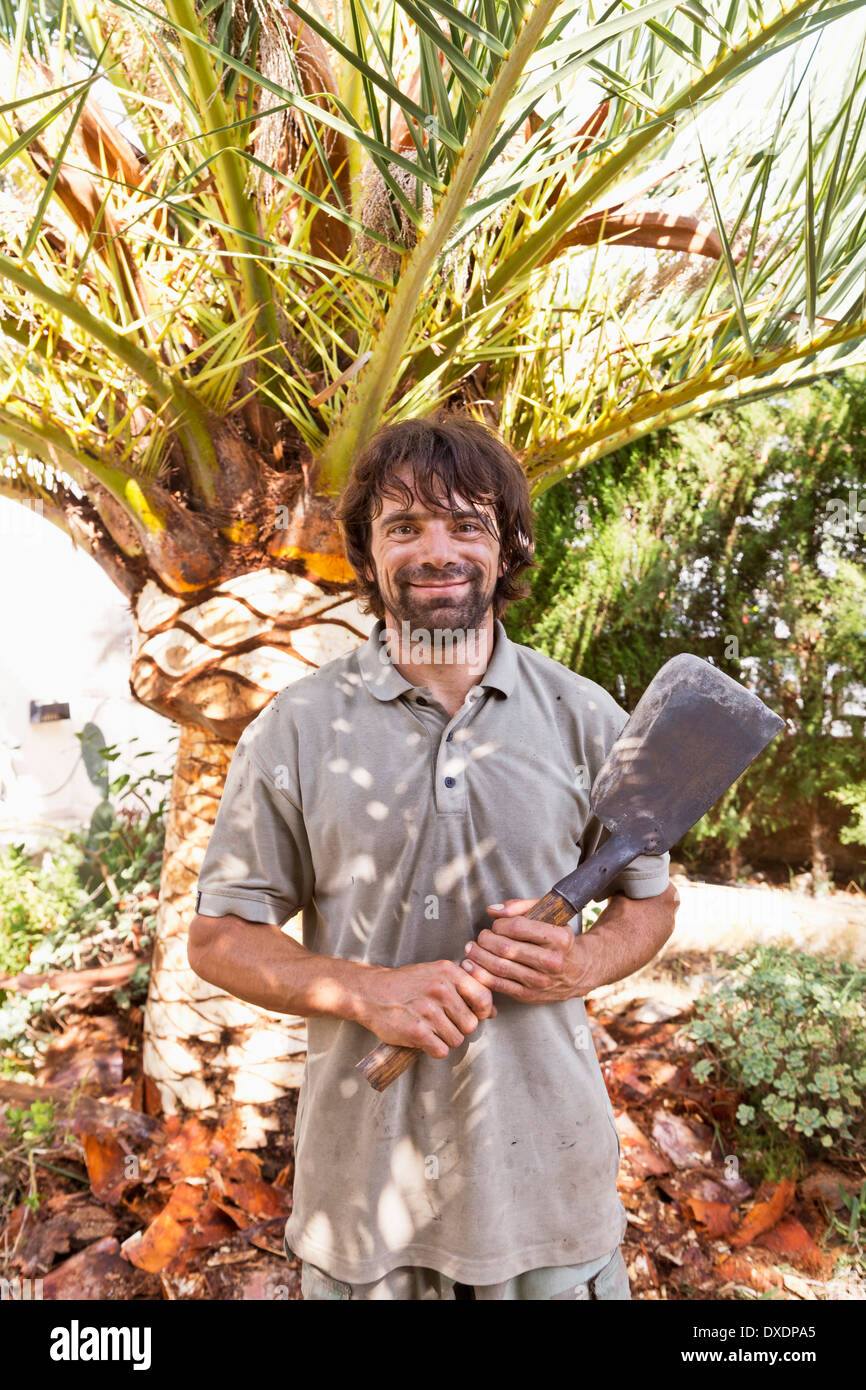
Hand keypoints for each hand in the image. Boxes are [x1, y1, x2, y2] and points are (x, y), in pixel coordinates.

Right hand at [360, 959, 496, 1058]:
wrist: (370, 992)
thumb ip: (464, 989)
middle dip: (459, 1028)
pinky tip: (422, 1038)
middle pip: (471, 1024)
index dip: (483, 1012)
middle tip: (442, 1022)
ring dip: (445, 1039)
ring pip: (456, 1040)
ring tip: (429, 1027)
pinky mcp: (416, 1031)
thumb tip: (493, 1012)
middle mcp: (440, 989)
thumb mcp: (436, 974)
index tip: (474, 1015)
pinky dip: (433, 1049)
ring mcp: (427, 1010)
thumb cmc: (407, 984)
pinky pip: (441, 1050)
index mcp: (448, 972)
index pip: (483, 997)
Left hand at [460, 898, 587, 1003]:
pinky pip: (499, 985)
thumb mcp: (549, 916)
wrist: (579, 971)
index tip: (496, 925)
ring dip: (478, 956)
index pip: (518, 927)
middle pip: (506, 948)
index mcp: (559, 938)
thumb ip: (521, 906)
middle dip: (485, 940)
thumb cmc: (558, 939)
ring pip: (500, 967)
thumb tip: (492, 910)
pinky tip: (470, 966)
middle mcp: (552, 961)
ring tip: (471, 949)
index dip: (500, 924)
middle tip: (480, 936)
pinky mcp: (530, 996)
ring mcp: (541, 981)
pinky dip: (480, 975)